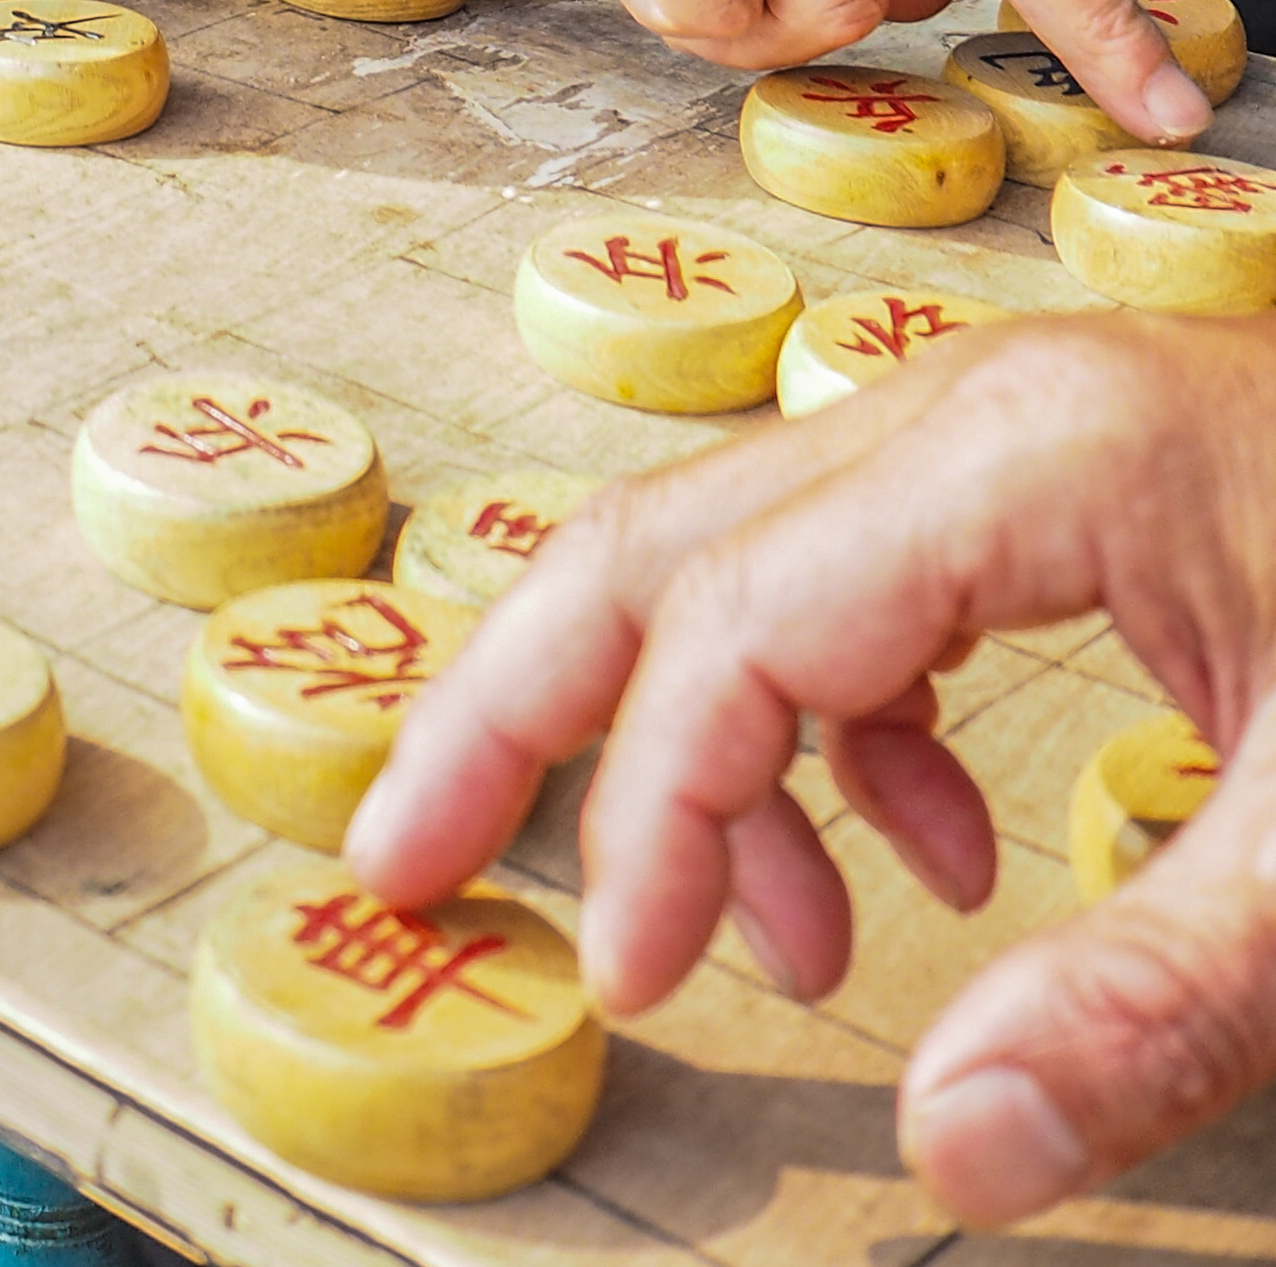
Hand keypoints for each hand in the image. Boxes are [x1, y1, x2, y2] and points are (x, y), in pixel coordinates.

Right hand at [349, 319, 1275, 1218]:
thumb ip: (1154, 997)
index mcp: (1028, 451)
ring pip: (748, 546)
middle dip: (526, 698)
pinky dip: (836, 719)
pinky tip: (929, 855)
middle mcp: (983, 404)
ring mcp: (1016, 428)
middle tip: (396, 858)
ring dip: (686, 730)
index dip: (657, 813)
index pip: (743, 622)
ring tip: (721, 938)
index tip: (643, 988)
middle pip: (672, 531)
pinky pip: (861, 573)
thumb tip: (943, 1147)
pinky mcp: (1060, 480)